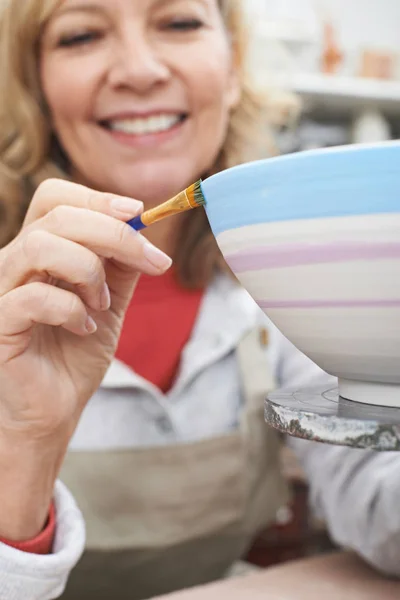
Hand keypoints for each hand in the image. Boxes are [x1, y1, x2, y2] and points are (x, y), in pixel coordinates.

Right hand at [0, 179, 171, 539]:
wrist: (55, 408)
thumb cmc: (75, 353)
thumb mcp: (109, 302)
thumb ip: (120, 267)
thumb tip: (143, 230)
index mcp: (39, 250)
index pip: (54, 197)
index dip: (96, 197)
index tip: (139, 212)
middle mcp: (15, 262)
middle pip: (57, 216)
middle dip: (114, 233)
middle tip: (151, 262)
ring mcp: (3, 291)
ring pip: (42, 247)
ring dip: (88, 271)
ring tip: (102, 303)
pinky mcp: (1, 324)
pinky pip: (35, 298)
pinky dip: (72, 310)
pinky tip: (85, 328)